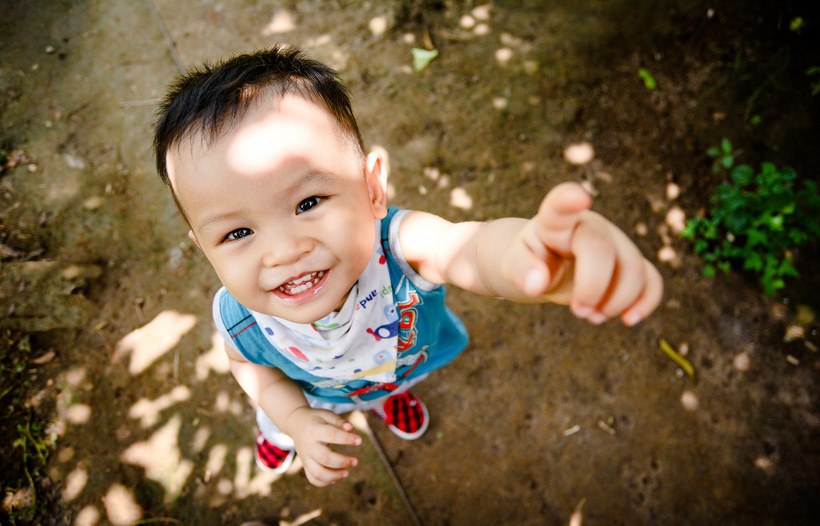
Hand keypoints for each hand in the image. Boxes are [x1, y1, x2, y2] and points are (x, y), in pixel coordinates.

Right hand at [283, 407, 361, 486]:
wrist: (295, 423)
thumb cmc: (315, 418)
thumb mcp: (326, 414)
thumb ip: (338, 421)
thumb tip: (350, 428)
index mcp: (314, 430)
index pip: (332, 435)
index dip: (347, 439)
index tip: (359, 440)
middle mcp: (308, 446)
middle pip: (325, 458)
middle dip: (342, 462)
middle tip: (355, 461)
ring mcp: (305, 457)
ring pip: (317, 473)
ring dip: (333, 476)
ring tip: (346, 473)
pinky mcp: (305, 465)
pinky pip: (312, 479)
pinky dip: (324, 482)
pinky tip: (335, 478)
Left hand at [511, 182, 662, 325]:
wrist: (541, 265)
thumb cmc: (526, 260)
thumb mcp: (511, 265)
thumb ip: (521, 271)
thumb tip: (536, 285)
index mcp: (555, 221)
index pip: (560, 205)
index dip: (569, 200)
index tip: (578, 198)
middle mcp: (589, 226)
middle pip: (602, 250)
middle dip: (592, 288)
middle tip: (578, 312)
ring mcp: (614, 242)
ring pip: (633, 268)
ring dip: (616, 302)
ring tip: (592, 317)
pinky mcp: (629, 263)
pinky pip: (651, 279)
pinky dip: (646, 302)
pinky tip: (629, 319)